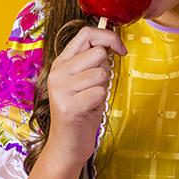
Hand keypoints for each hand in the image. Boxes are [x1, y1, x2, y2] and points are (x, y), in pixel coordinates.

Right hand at [45, 25, 126, 168]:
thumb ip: (92, 61)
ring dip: (102, 88)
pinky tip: (89, 110)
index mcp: (61, 62)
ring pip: (101, 74)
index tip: (120, 49)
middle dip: (106, 70)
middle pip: (98, 53)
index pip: (86, 33)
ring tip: (90, 100)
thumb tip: (112, 43)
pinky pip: (100, 92)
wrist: (67, 145)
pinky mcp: (69, 106)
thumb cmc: (81, 111)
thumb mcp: (83, 80)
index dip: (108, 36)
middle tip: (94, 87)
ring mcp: (61, 89)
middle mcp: (58, 72)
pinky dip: (100, 102)